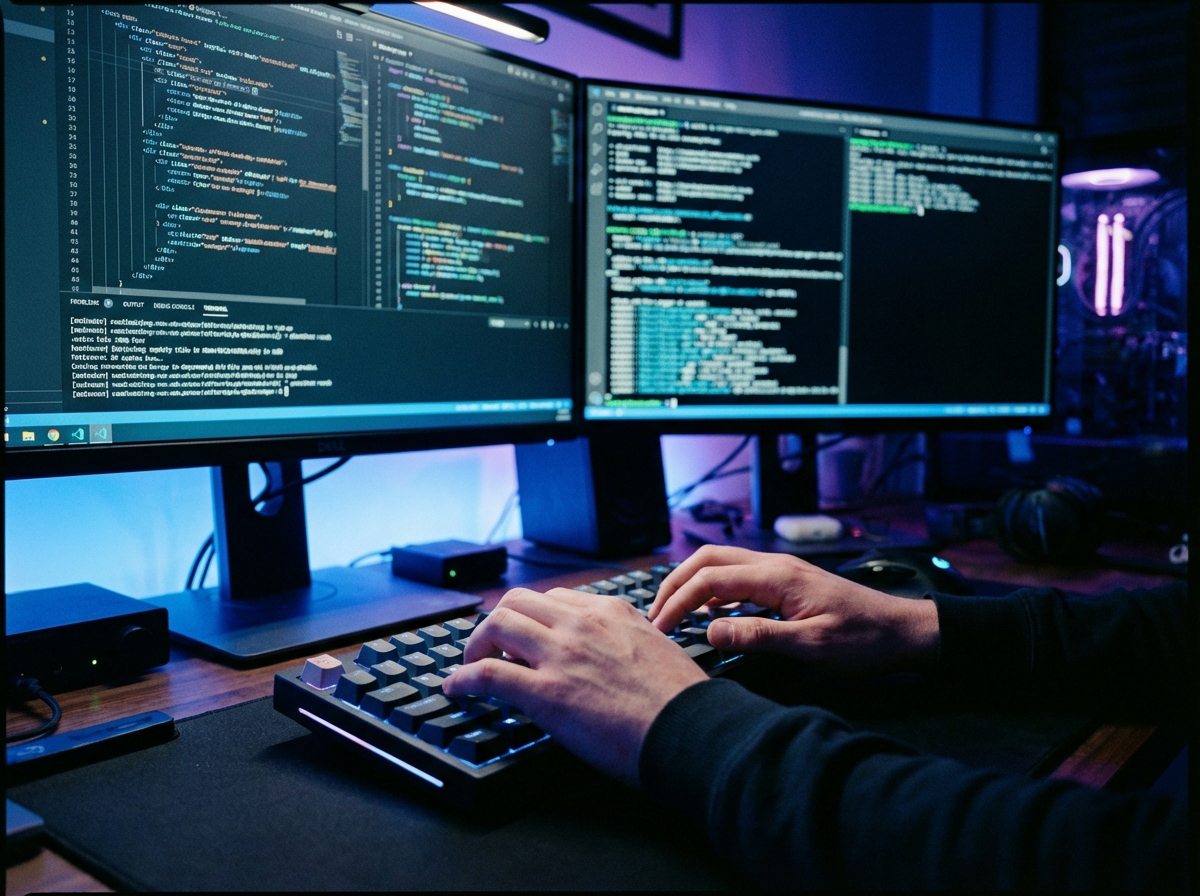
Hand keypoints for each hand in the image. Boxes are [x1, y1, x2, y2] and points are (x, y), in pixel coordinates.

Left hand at [442, 587, 707, 786]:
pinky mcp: (546, 692)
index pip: (557, 598)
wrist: (693, 732)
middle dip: (497, 623)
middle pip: (518, 601)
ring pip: (497, 624)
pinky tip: (456, 689)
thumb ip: (628, 642)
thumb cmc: (684, 704)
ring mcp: (562, 655)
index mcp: (612, 612)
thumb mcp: (658, 650)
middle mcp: (582, 624)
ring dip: (476, 645)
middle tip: (492, 648)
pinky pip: (488, 674)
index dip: (533, 617)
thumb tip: (613, 658)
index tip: (526, 635)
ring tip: (472, 665)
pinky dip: (463, 678)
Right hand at [648, 545, 939, 675]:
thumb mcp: (812, 647)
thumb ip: (759, 637)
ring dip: (692, 584)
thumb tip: (710, 632)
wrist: (903, 632)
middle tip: (656, 616)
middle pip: (708, 560)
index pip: (710, 579)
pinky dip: (713, 590)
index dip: (678, 603)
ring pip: (722, 564)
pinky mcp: (787, 582)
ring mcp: (781, 571)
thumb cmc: (865, 641)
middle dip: (675, 584)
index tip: (660, 629)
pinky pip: (739, 576)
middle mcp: (775, 566)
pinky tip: (711, 616)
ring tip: (674, 614)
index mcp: (777, 577)